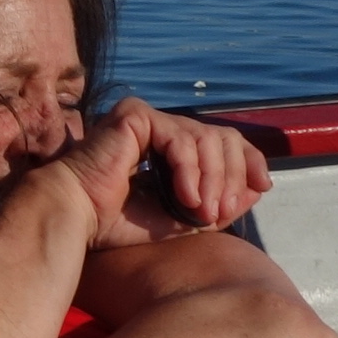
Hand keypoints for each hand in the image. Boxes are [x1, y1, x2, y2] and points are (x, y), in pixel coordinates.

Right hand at [39, 95, 264, 244]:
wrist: (75, 218)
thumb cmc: (117, 222)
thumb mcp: (183, 216)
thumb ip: (219, 201)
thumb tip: (259, 186)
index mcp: (169, 147)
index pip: (222, 141)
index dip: (247, 160)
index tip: (262, 186)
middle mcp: (160, 127)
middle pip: (222, 137)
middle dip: (232, 176)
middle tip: (223, 213)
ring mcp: (147, 118)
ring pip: (206, 138)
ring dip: (212, 179)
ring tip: (204, 212)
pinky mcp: (135, 115)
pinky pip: (180, 138)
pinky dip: (189, 170)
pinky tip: (185, 197)